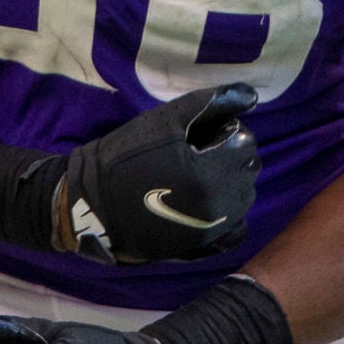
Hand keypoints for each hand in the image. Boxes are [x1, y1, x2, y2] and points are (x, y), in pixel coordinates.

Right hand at [59, 85, 259, 262]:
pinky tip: (208, 202)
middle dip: (231, 157)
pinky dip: (230, 214)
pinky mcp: (201, 246)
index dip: (226, 132)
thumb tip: (250, 97)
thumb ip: (212, 103)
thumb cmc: (126, 155)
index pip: (246, 143)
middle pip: (248, 170)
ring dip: (230, 183)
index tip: (204, 134)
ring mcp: (212, 229)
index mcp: (211, 170)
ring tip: (199, 176)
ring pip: (243, 198)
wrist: (93, 202)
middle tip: (201, 152)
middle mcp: (218, 203)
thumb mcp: (166, 119)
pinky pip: (236, 228)